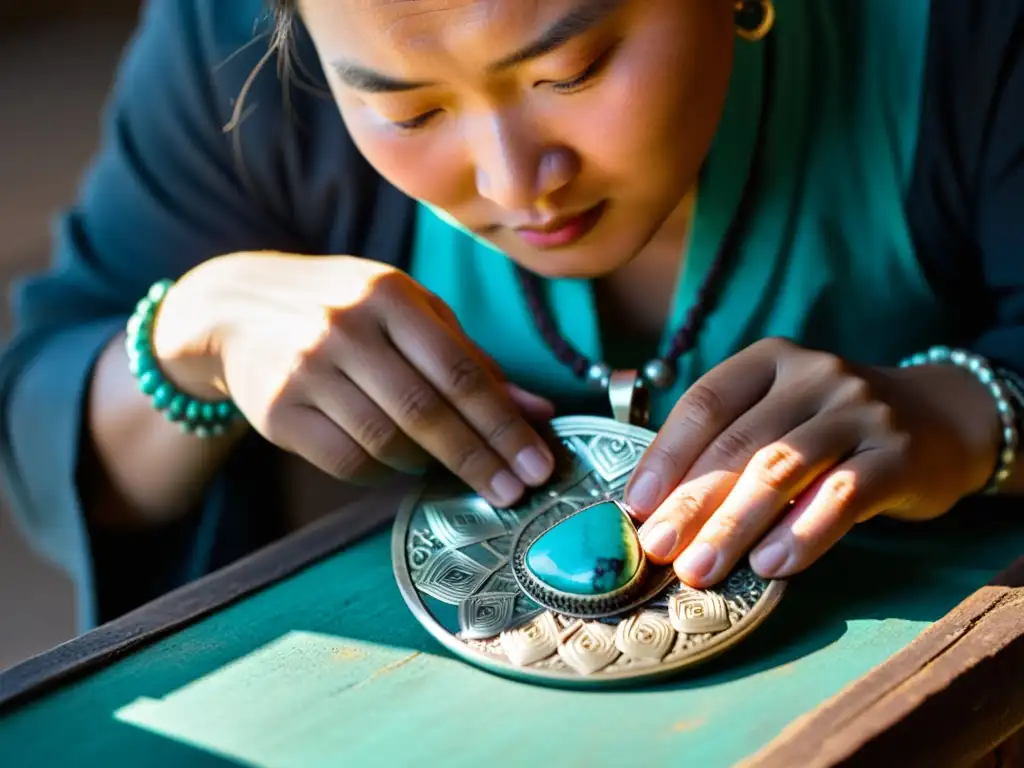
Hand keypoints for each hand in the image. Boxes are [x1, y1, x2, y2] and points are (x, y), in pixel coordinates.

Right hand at [153, 252, 555, 505]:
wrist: (236, 308)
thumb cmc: (345, 308)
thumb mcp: (407, 312)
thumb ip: (470, 358)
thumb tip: (538, 410)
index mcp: (389, 294)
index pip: (461, 371)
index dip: (504, 425)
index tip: (538, 465)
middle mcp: (346, 327)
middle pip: (427, 411)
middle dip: (479, 459)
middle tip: (515, 494)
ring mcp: (307, 369)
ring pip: (387, 441)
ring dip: (427, 464)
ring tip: (444, 465)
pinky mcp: (276, 409)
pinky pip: (346, 459)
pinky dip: (381, 471)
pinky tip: (396, 462)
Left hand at [624, 338, 1002, 586]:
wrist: (938, 420)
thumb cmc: (831, 429)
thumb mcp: (778, 415)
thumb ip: (726, 446)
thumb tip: (654, 511)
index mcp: (769, 361)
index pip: (705, 404)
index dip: (665, 456)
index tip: (635, 508)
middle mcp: (814, 375)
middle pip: (739, 442)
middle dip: (692, 502)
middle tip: (658, 550)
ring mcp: (859, 410)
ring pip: (783, 468)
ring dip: (734, 524)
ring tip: (699, 568)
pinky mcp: (897, 454)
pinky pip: (843, 496)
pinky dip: (803, 534)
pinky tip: (770, 567)